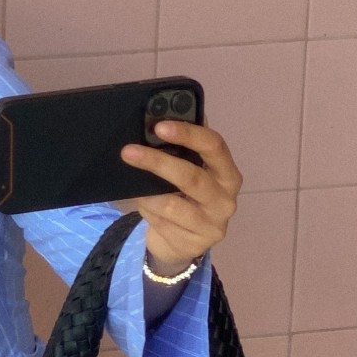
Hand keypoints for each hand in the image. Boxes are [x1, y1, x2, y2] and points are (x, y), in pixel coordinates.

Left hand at [120, 121, 241, 272]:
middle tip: (129, 151)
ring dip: (147, 193)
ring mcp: (212, 224)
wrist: (181, 241)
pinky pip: (162, 222)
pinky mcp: (195, 244)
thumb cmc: (184, 196)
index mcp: (227, 172)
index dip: (188, 134)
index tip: (159, 126)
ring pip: (172, 204)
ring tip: (134, 185)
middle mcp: (226, 199)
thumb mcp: (188, 170)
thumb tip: (164, 112)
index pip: (214, 146)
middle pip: (192, 177)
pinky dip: (147, 210)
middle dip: (158, 162)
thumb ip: (183, 148)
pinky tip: (142, 204)